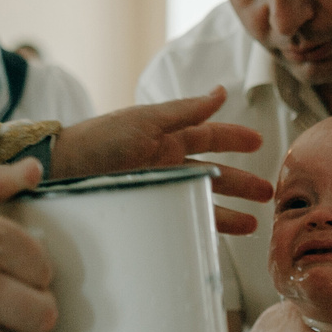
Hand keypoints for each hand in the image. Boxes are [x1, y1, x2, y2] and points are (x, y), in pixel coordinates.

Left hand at [52, 87, 272, 233]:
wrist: (64, 173)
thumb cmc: (102, 139)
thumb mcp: (147, 121)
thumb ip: (187, 111)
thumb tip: (221, 92)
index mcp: (168, 137)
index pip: (210, 136)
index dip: (235, 138)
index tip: (259, 143)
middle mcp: (167, 163)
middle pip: (213, 174)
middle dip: (241, 183)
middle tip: (268, 193)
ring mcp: (159, 189)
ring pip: (202, 201)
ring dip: (229, 212)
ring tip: (253, 225)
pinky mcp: (149, 212)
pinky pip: (182, 221)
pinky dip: (201, 229)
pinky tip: (216, 238)